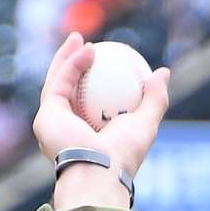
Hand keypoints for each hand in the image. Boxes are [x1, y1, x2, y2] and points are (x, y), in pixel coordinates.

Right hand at [36, 34, 171, 209]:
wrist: (100, 172)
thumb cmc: (123, 154)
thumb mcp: (146, 123)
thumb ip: (154, 99)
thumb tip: (163, 72)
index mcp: (84, 136)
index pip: (87, 103)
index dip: (93, 81)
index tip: (106, 62)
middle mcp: (64, 131)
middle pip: (67, 90)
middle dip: (72, 65)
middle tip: (88, 46)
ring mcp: (52, 123)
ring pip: (58, 82)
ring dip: (67, 58)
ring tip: (79, 38)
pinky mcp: (46, 115)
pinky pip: (61, 82)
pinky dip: (73, 64)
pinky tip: (88, 48)